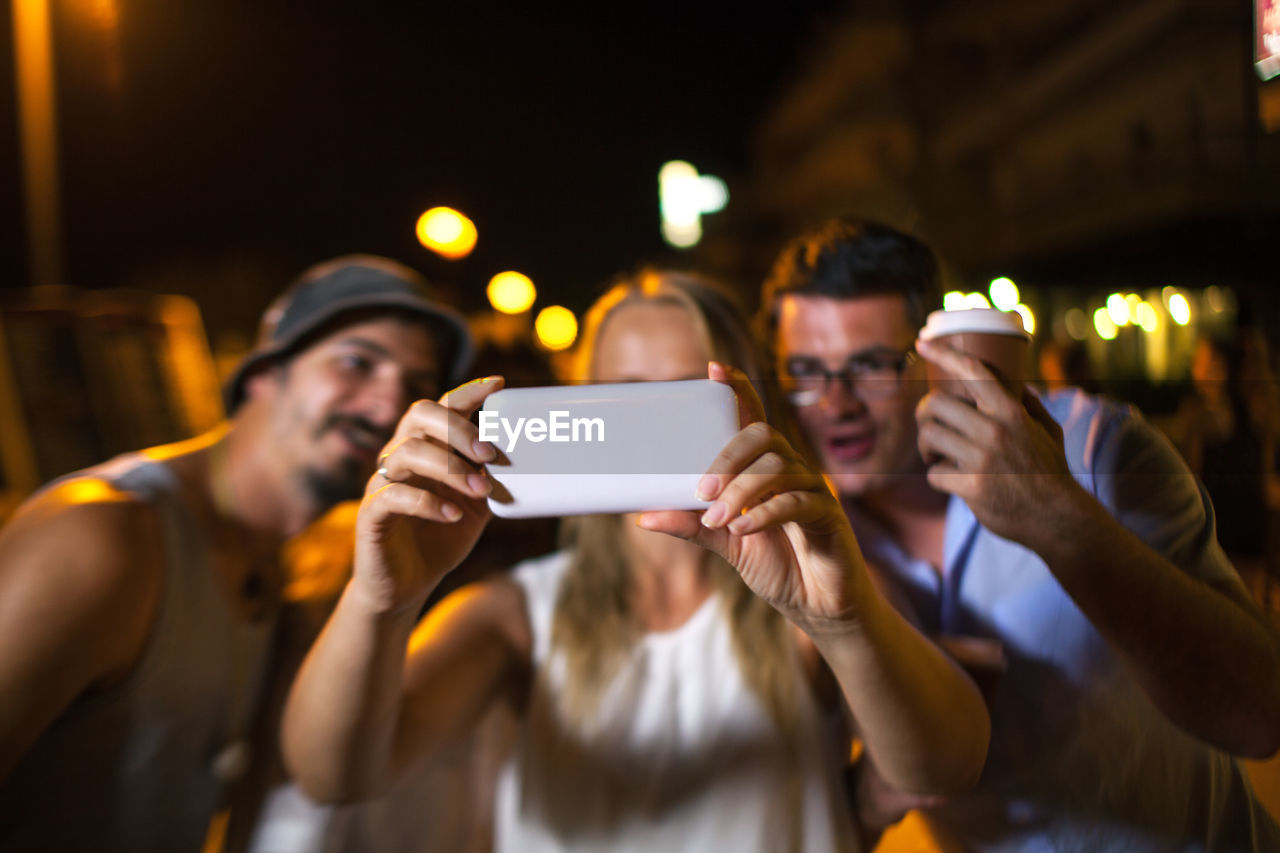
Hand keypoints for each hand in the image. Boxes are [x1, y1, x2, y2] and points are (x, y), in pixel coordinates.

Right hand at [351, 377, 503, 614]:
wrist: (407, 585)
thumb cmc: (442, 536)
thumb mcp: (477, 504)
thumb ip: (493, 477)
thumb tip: (531, 458)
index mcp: (427, 447)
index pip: (443, 406)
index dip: (468, 392)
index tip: (498, 385)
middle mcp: (401, 456)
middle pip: (420, 416)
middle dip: (458, 429)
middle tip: (489, 453)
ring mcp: (382, 482)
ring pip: (407, 453)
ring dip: (450, 468)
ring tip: (480, 489)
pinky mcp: (371, 514)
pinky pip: (393, 495)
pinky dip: (427, 502)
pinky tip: (452, 514)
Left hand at [638, 362, 874, 636]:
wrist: (817, 606)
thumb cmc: (777, 565)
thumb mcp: (724, 542)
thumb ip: (691, 525)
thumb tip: (643, 516)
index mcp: (764, 468)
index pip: (752, 418)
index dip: (737, 390)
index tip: (713, 370)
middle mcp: (790, 469)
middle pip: (762, 436)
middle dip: (727, 457)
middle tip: (702, 490)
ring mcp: (813, 489)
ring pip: (777, 468)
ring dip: (742, 492)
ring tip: (719, 519)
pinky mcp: (829, 515)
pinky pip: (798, 501)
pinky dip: (766, 513)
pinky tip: (744, 529)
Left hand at [914, 338, 1082, 543]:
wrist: (1057, 517)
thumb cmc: (1049, 470)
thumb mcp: (1047, 429)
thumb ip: (1027, 404)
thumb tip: (1012, 382)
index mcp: (1012, 411)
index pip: (974, 373)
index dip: (944, 355)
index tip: (922, 342)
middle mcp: (995, 430)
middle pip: (934, 404)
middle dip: (923, 414)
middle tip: (929, 425)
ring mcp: (982, 459)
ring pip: (928, 437)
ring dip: (926, 447)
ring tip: (937, 455)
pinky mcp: (972, 487)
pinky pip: (933, 473)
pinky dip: (937, 477)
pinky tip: (951, 481)